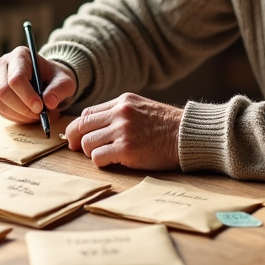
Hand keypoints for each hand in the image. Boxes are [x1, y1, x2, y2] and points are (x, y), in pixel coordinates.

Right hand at [0, 46, 76, 123]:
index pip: (16, 78)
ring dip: (19, 114)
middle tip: (40, 115)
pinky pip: (0, 110)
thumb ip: (59, 89)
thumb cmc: (55, 77)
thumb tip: (49, 102)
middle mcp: (3, 64)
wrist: (48, 80)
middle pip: (4, 91)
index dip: (27, 95)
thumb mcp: (65, 81)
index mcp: (20, 55)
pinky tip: (29, 116)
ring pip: (0, 102)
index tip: (40, 107)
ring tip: (37, 115)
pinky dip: (15, 117)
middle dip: (23, 107)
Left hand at [65, 93, 181, 170]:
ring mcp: (122, 130)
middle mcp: (120, 113)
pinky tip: (111, 162)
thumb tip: (98, 126)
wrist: (188, 136)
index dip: (79, 126)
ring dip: (91, 152)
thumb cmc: (167, 126)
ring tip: (103, 155)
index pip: (88, 112)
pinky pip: (98, 157)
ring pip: (87, 143)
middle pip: (82, 126)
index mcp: (122, 102)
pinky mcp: (126, 149)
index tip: (78, 136)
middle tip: (77, 149)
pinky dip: (100, 162)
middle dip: (76, 139)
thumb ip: (121, 113)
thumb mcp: (142, 108)